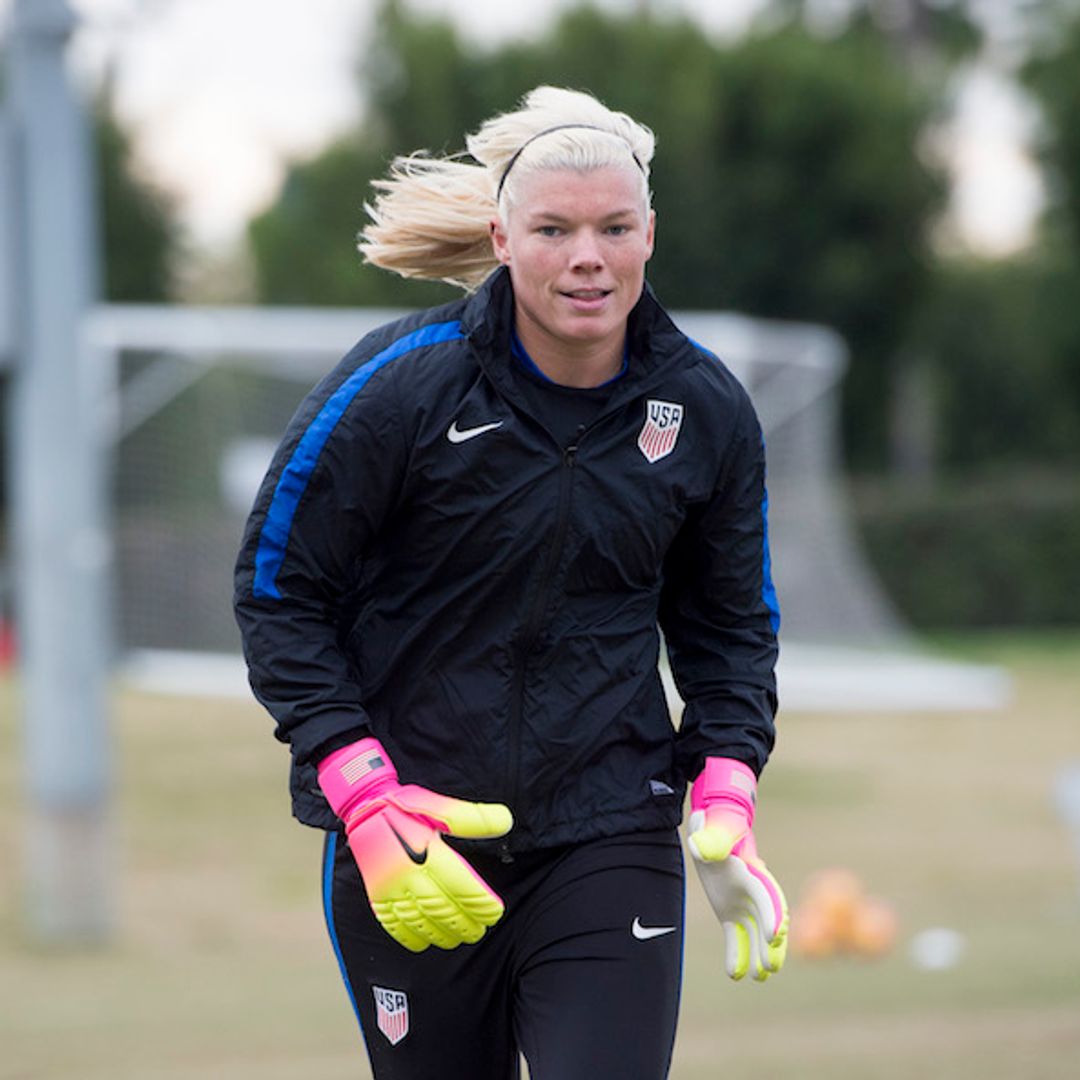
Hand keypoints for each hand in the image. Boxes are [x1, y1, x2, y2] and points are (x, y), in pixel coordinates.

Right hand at [318, 738, 512, 951]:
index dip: (480, 903)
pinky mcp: (376, 894)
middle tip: (480, 930)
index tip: (494, 912)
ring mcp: (390, 887)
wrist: (365, 806)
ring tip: (458, 938)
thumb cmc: (407, 806)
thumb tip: (506, 822)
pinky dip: (410, 937)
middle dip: (465, 923)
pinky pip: (393, 924)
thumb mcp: (442, 807)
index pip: (461, 886)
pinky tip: (424, 942)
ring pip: (420, 920)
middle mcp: (408, 873)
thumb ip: (474, 818)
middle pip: (443, 908)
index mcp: (428, 851)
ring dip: (441, 934)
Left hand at [687, 757, 788, 980]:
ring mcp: (743, 904)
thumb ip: (708, 836)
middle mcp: (751, 891)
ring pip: (755, 934)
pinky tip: (734, 975)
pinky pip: (736, 938)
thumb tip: (699, 847)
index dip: (771, 914)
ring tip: (761, 977)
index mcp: (750, 871)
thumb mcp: (711, 828)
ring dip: (759, 955)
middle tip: (771, 966)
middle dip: (770, 944)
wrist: (714, 831)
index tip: (776, 935)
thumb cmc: (715, 827)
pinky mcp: (730, 914)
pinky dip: (737, 955)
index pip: (765, 895)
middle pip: (766, 920)